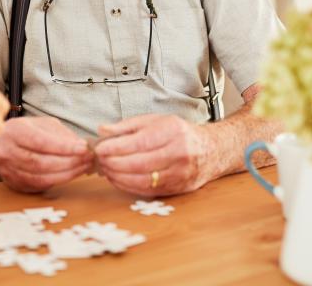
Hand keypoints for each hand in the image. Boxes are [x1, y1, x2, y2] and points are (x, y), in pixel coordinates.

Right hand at [0, 116, 92, 192]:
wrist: (1, 145)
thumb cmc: (26, 132)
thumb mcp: (42, 124)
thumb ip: (60, 134)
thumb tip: (81, 146)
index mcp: (14, 131)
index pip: (41, 142)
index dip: (64, 147)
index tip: (84, 148)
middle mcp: (7, 152)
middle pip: (41, 162)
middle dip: (69, 162)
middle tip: (88, 159)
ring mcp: (9, 170)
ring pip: (41, 177)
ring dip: (67, 174)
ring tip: (84, 167)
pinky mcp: (14, 183)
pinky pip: (40, 185)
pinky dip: (59, 180)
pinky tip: (71, 174)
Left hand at [94, 114, 211, 195]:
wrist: (210, 150)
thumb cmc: (179, 133)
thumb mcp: (155, 121)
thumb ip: (127, 126)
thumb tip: (103, 131)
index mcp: (172, 131)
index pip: (140, 142)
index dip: (116, 147)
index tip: (100, 149)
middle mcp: (179, 153)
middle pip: (140, 163)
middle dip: (114, 163)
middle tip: (100, 161)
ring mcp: (180, 173)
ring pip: (143, 180)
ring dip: (119, 177)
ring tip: (105, 170)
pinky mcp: (177, 188)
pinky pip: (148, 190)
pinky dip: (128, 186)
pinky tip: (118, 179)